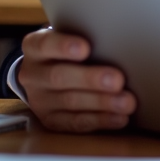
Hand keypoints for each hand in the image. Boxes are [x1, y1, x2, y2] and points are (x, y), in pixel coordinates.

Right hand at [18, 28, 136, 132]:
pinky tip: (119, 118)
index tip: (86, 48)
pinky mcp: (51, 121)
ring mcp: (39, 101)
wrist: (47, 76)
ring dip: (102, 102)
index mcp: (35, 48)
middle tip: (118, 80)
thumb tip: (118, 42)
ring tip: (127, 102)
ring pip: (70, 102)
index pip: (45, 44)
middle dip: (91, 79)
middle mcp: (33, 74)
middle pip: (59, 76)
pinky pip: (75, 122)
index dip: (63, 46)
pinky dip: (100, 120)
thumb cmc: (69, 51)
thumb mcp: (70, 38)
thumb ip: (86, 38)